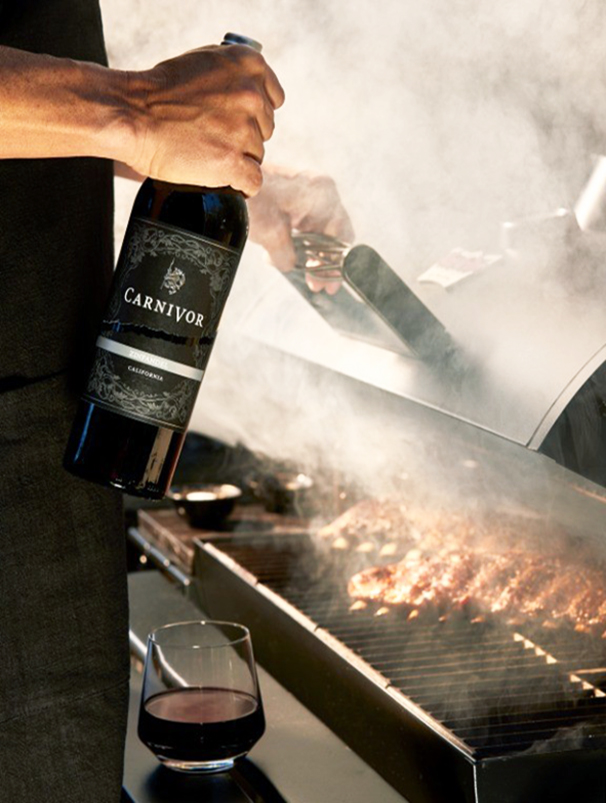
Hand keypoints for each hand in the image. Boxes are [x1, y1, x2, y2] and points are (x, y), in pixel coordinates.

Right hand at [126, 44, 284, 196]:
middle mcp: (251, 95)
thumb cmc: (160, 90)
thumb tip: (253, 93)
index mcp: (249, 65)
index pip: (274, 99)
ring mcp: (243, 130)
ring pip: (257, 156)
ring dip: (237, 159)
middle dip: (243, 136)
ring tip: (209, 155)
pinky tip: (227, 182)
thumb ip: (233, 74)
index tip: (239, 120)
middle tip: (214, 138)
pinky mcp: (232, 161)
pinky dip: (242, 186)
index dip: (255, 113)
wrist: (132, 113)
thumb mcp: (204, 62)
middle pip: (264, 130)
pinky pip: (253, 182)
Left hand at [247, 165, 353, 293]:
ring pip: (316, 231)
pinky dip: (296, 241)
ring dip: (307, 253)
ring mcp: (306, 192)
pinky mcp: (292, 196)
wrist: (227, 176)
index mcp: (324, 196)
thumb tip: (290, 267)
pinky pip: (302, 224)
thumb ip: (287, 257)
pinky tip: (281, 255)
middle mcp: (320, 192)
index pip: (342, 236)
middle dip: (322, 262)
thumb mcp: (271, 234)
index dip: (336, 264)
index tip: (328, 285)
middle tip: (315, 285)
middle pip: (331, 235)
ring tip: (297, 272)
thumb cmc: (252, 198)